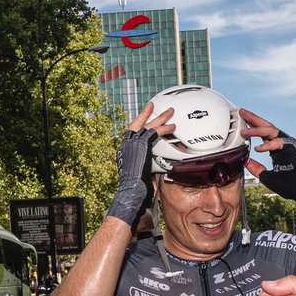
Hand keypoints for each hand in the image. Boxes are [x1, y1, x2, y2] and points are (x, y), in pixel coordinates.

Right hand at [107, 103, 174, 225]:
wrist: (132, 190)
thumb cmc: (136, 187)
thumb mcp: (141, 172)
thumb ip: (146, 163)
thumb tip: (157, 163)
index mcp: (124, 150)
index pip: (131, 132)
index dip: (138, 124)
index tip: (144, 118)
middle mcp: (126, 145)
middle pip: (137, 124)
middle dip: (146, 114)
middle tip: (153, 106)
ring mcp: (132, 144)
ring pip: (148, 126)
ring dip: (160, 118)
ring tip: (170, 112)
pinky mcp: (141, 145)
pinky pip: (154, 133)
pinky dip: (163, 129)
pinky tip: (171, 126)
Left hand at [239, 109, 295, 218]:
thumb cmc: (292, 186)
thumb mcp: (268, 177)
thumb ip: (258, 169)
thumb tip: (246, 163)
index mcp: (278, 148)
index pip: (264, 134)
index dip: (253, 127)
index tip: (242, 123)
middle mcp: (284, 143)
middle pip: (267, 127)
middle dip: (254, 119)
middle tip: (242, 112)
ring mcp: (290, 143)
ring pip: (272, 130)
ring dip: (257, 129)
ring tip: (245, 131)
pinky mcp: (294, 147)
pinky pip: (278, 142)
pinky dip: (267, 145)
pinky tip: (258, 149)